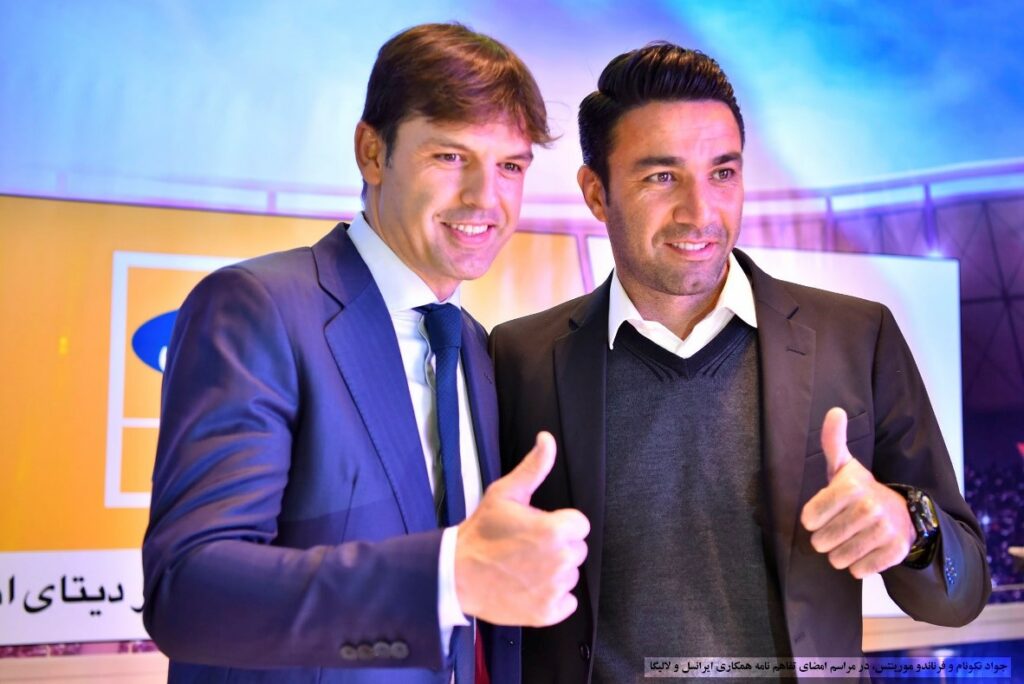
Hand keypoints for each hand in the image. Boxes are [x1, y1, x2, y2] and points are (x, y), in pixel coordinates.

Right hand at [454, 431, 588, 625]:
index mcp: (555, 530)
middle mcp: (561, 560)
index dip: (560, 523)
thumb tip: (547, 440)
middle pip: (577, 549)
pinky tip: (529, 586)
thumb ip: (534, 467)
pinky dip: (552, 597)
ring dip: (554, 572)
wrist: (456, 574)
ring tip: (525, 566)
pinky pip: (567, 602)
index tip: (538, 527)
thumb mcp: (505, 493)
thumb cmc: (481, 533)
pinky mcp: (547, 612)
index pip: (579, 525)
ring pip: (570, 575)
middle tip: (527, 547)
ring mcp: (555, 589)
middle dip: (558, 546)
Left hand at [799, 407, 915, 578]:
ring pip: (839, 559)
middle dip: (825, 539)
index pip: (809, 518)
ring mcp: (886, 530)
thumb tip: (835, 411)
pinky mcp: (896, 552)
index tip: (822, 513)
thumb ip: (833, 441)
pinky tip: (865, 550)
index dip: (812, 519)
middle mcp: (870, 507)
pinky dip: (858, 565)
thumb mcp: (844, 466)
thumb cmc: (861, 491)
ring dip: (839, 554)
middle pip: (822, 541)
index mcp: (852, 486)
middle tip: (837, 528)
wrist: (902, 513)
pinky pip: (860, 570)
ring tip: (849, 539)